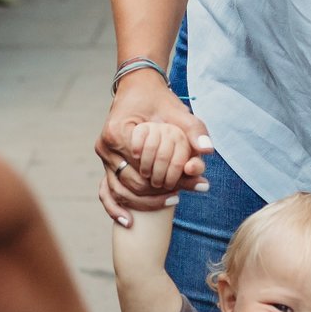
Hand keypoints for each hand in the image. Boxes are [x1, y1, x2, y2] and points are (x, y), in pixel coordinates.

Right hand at [97, 72, 212, 224]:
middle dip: (158, 192)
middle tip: (182, 196)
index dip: (168, 179)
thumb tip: (207, 150)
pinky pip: (106, 191)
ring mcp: (103, 157)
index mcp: (119, 132)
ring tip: (172, 200)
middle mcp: (106, 147)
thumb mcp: (179, 112)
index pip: (145, 168)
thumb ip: (194, 130)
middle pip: (134, 183)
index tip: (190, 183)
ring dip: (145, 202)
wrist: (138, 89)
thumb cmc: (159, 100)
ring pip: (122, 192)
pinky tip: (129, 222)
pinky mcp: (106, 164)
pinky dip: (116, 208)